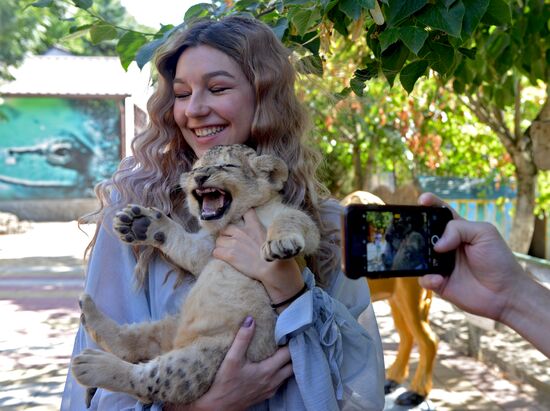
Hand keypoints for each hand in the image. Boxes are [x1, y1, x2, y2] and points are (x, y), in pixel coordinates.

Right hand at [166, 317, 292, 410]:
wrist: (218, 407)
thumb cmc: (225, 383)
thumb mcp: (232, 359)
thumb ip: (242, 339)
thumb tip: (250, 320)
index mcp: (268, 370)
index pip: (288, 353)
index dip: (290, 342)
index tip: (288, 332)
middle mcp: (273, 381)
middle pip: (292, 365)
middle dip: (292, 353)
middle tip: (286, 340)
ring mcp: (270, 390)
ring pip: (287, 375)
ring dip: (287, 363)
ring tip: (281, 351)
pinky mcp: (265, 395)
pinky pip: (280, 382)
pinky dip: (281, 373)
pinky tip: (272, 367)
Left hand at [213, 209, 303, 307]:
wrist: (272, 269)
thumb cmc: (275, 256)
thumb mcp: (271, 237)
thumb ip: (261, 231)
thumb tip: (258, 233)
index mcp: (254, 226)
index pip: (245, 212)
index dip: (240, 216)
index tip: (239, 221)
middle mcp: (242, 232)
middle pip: (225, 229)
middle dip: (226, 235)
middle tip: (230, 243)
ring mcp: (234, 243)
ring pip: (218, 241)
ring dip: (221, 246)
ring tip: (227, 252)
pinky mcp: (229, 255)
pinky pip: (216, 252)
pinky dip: (219, 255)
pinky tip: (224, 258)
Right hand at [417, 192, 525, 321]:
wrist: (505, 293)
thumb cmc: (499, 260)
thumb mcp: (484, 233)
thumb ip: (459, 229)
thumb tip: (437, 244)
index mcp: (458, 230)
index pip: (440, 213)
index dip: (430, 204)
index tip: (422, 200)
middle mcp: (447, 245)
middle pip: (425, 233)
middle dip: (416, 229)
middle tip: (413, 230)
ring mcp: (441, 264)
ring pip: (419, 255)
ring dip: (418, 255)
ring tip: (430, 256)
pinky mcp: (439, 282)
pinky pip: (424, 278)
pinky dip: (428, 278)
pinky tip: (440, 279)